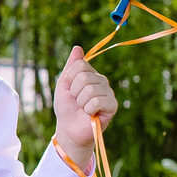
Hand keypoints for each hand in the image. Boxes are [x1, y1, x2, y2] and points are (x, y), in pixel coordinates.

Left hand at [53, 46, 118, 166]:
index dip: (69, 79)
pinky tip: (90, 113)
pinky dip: (88, 109)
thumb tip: (77, 47)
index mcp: (90, 73)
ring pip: (89, 90)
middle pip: (83, 77)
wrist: (69, 129)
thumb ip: (71, 66)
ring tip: (83, 108)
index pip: (79, 64)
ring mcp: (108, 92)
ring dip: (80, 102)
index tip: (69, 89)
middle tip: (76, 101)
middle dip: (74, 92)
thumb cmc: (66, 107)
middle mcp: (101, 80)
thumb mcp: (63, 84)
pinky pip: (97, 101)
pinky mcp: (112, 105)